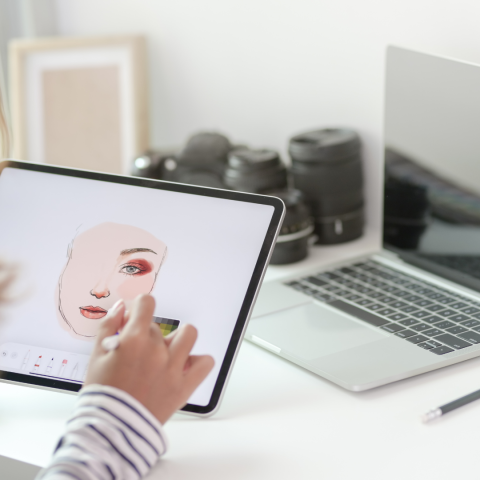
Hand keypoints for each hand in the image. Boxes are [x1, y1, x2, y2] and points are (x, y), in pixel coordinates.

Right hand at [84, 294, 214, 423]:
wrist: (111, 430)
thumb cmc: (102, 395)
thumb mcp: (95, 356)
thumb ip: (108, 326)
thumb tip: (121, 307)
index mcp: (134, 340)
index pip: (146, 303)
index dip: (140, 307)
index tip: (136, 317)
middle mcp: (157, 350)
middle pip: (158, 327)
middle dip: (146, 335)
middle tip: (137, 353)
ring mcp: (173, 367)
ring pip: (189, 334)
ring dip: (178, 339)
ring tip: (167, 352)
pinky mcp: (185, 385)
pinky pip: (205, 362)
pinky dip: (198, 361)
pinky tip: (184, 365)